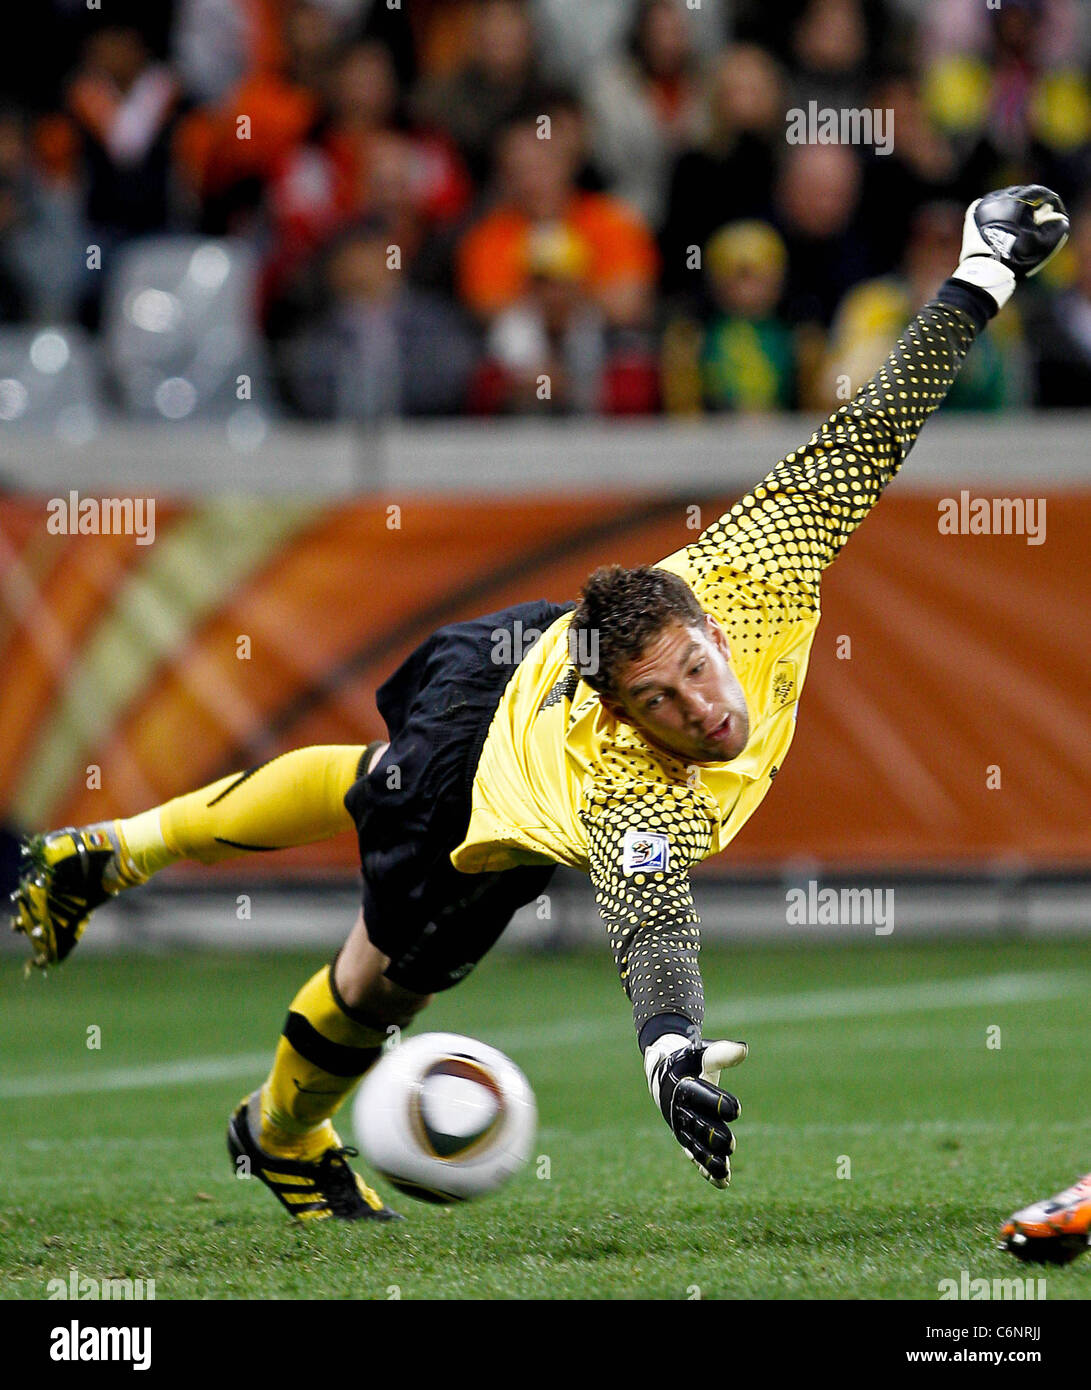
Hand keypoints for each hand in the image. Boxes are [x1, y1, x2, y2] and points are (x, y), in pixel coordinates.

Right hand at [644, 1033, 747, 1187]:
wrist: (666, 1075)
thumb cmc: (689, 1062)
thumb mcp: (702, 1054)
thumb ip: (722, 1054)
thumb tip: (744, 1050)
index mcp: (683, 1087)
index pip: (700, 1096)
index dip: (717, 1103)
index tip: (736, 1110)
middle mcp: (680, 1111)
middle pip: (697, 1126)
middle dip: (713, 1136)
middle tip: (730, 1143)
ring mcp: (683, 1129)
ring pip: (696, 1147)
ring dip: (709, 1160)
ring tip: (725, 1171)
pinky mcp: (687, 1141)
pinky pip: (696, 1157)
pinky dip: (708, 1171)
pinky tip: (723, 1182)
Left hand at [951, 185, 1068, 311]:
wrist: (986, 271)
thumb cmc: (1016, 258)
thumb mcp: (1044, 244)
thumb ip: (1057, 228)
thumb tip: (1059, 218)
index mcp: (1017, 201)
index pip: (1038, 192)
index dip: (1048, 200)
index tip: (1052, 210)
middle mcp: (1000, 199)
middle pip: (1020, 192)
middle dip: (1030, 201)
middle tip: (1036, 214)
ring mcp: (984, 205)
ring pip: (1003, 197)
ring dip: (1013, 203)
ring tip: (1018, 217)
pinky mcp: (973, 214)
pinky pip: (987, 204)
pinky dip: (996, 208)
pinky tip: (1001, 218)